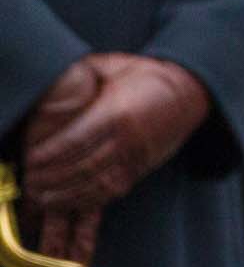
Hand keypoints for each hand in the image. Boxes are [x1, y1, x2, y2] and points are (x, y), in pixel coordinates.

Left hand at [23, 53, 210, 210]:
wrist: (190, 92)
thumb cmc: (147, 76)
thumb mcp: (116, 66)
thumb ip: (84, 73)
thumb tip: (52, 78)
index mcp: (117, 112)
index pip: (75, 141)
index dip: (49, 154)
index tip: (30, 159)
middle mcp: (127, 138)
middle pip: (81, 167)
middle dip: (51, 178)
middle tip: (29, 181)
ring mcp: (136, 156)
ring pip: (95, 184)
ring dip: (65, 194)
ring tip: (42, 196)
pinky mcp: (141, 168)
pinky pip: (111, 191)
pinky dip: (87, 200)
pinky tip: (68, 200)